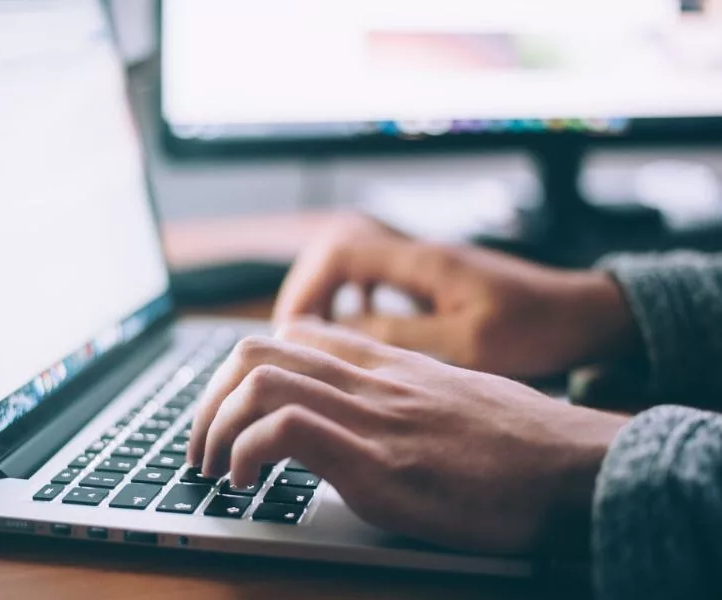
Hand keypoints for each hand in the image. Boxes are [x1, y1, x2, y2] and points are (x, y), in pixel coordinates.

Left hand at [189, 321, 627, 554]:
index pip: (292, 335)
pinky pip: (285, 430)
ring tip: (213, 467)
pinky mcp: (378, 463)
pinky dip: (246, 452)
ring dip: (214, 426)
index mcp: (386, 365)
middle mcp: (371, 380)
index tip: (230, 411)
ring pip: (259, 380)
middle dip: (208, 398)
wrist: (576, 467)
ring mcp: (372, 416)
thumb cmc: (521, 443)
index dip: (243, 370)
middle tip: (201, 445)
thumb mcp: (453, 398)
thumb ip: (401, 396)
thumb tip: (366, 416)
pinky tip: (246, 482)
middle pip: (257, 351)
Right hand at [274, 215, 637, 378]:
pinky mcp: (434, 278)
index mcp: (424, 261)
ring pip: (353, 262)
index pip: (341, 252)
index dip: (307, 287)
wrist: (583, 314)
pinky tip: (357, 327)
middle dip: (308, 290)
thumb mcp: (468, 343)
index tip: (294, 330)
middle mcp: (419, 253)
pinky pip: (376, 277)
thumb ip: (401, 335)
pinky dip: (354, 298)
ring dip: (328, 293)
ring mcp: (426, 263)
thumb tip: (340, 333)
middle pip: (337, 249)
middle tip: (294, 335)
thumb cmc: (536, 328)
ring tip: (315, 334)